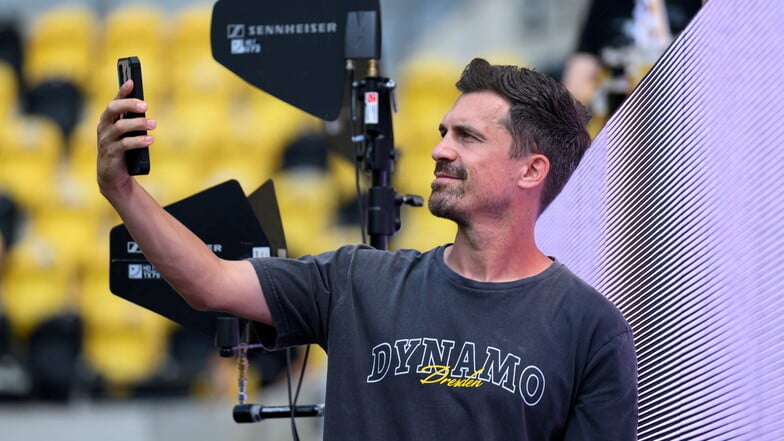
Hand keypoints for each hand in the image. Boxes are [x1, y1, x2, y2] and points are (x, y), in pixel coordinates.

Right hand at [96, 80, 155, 199]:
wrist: (113, 176)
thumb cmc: (122, 151)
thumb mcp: (127, 134)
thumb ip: (132, 121)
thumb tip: (145, 108)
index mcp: (108, 120)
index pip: (114, 102)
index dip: (122, 92)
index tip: (132, 82)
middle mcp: (104, 127)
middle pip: (113, 109)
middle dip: (129, 105)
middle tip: (145, 105)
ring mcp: (106, 140)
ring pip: (121, 126)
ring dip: (139, 124)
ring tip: (153, 124)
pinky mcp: (111, 154)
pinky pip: (124, 144)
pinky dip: (138, 141)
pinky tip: (150, 140)